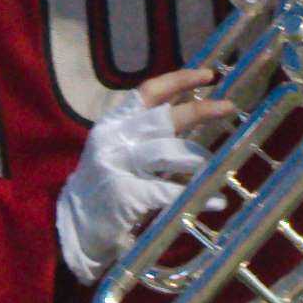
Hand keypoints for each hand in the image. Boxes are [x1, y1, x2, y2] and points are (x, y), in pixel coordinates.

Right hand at [54, 74, 216, 284]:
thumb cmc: (103, 186)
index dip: (179, 79)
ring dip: (198, 158)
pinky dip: (197, 196)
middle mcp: (114, 139)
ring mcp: (118, 166)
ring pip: (169, 152)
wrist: (73, 227)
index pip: (148, 92)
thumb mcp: (120, 151)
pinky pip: (170, 191)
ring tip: (217, 165)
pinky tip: (216, 201)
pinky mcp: (126, 195)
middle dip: (201, 110)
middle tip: (229, 107)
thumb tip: (193, 114)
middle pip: (164, 118)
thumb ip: (149, 134)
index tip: (208, 75)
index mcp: (113, 124)